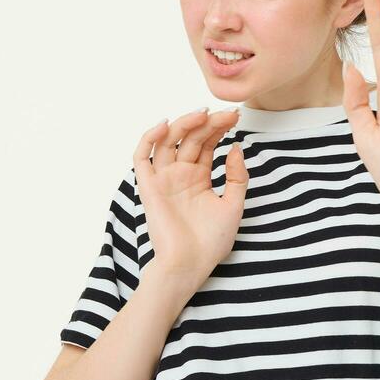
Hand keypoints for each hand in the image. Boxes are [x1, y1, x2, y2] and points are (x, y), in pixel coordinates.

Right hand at [131, 107, 248, 284]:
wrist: (190, 265)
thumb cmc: (210, 242)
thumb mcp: (234, 206)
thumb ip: (237, 177)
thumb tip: (236, 147)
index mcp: (199, 177)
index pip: (207, 143)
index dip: (219, 128)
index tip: (236, 117)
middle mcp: (180, 174)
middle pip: (191, 138)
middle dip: (209, 123)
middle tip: (227, 114)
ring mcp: (164, 179)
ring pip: (168, 141)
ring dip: (183, 124)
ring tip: (202, 114)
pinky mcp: (149, 187)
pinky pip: (142, 157)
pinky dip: (149, 138)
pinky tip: (165, 125)